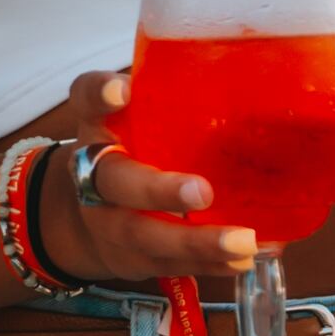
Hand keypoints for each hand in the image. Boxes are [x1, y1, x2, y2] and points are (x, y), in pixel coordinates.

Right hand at [29, 74, 254, 289]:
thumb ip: (171, 93)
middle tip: (201, 190)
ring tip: (244, 242)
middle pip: (116, 183)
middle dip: (158, 190)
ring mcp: (112, 223)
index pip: (87, 99)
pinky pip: (173, 266)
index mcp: (99, 126)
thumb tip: (251, 69)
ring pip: (147, 236)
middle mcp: (95, 175)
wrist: (84, 215)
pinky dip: (212, 266)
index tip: (123, 93)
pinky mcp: (136, 259)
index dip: (100, 96)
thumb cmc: (128, 151)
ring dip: (197, 243)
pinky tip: (246, 260)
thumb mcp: (135, 116)